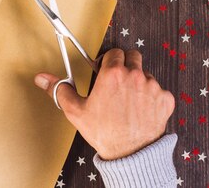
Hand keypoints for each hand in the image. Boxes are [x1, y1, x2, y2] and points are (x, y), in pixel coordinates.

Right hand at [34, 48, 174, 159]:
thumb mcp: (76, 111)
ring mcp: (153, 87)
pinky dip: (152, 98)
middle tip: (117, 82)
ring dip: (138, 82)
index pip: (114, 52)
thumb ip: (60, 90)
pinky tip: (141, 110)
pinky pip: (159, 90)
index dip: (108, 61)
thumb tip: (43, 79)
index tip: (105, 71)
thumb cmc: (104, 133)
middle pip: (132, 56)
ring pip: (146, 74)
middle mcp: (135, 75)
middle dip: (124, 65)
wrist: (130, 156)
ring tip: (128, 100)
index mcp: (113, 74)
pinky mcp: (165, 99)